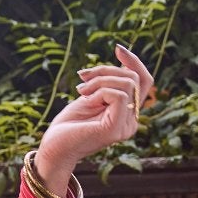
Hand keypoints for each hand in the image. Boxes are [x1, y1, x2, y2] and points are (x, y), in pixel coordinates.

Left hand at [35, 44, 154, 174]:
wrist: (53, 148)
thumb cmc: (69, 124)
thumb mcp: (92, 95)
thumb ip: (108, 83)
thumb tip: (123, 56)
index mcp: (128, 113)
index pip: (144, 81)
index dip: (134, 61)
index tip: (117, 48)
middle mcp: (132, 121)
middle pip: (134, 78)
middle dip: (106, 70)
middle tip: (83, 78)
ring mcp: (126, 127)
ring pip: (127, 84)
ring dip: (100, 80)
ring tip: (81, 91)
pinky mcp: (115, 129)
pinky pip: (118, 95)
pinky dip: (99, 91)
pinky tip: (85, 101)